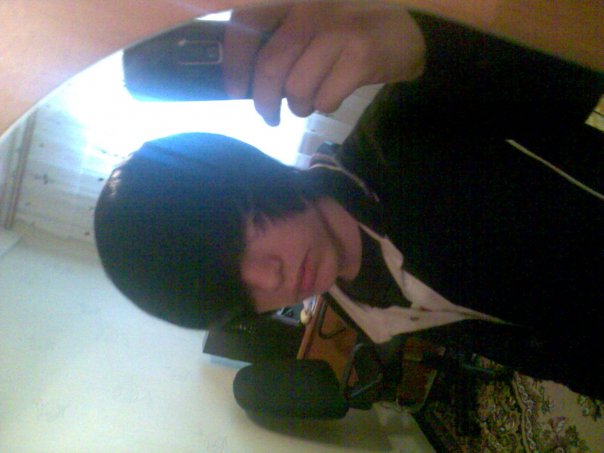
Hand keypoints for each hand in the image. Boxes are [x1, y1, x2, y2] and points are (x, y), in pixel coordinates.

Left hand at [223, 2, 425, 125]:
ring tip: (308, 102)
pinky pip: (324, 99)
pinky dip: (324, 106)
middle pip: (270, 66)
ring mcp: (338, 29)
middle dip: (264, 102)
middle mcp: (312, 5)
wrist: (405, 32)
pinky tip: (333, 95)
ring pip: (297, 88)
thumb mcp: (308, 19)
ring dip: (299, 106)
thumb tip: (242, 76)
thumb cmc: (346, 27)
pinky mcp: (361, 55)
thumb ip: (278, 35)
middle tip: (268, 117)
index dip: (235, 63)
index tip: (235, 91)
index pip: (246, 24)